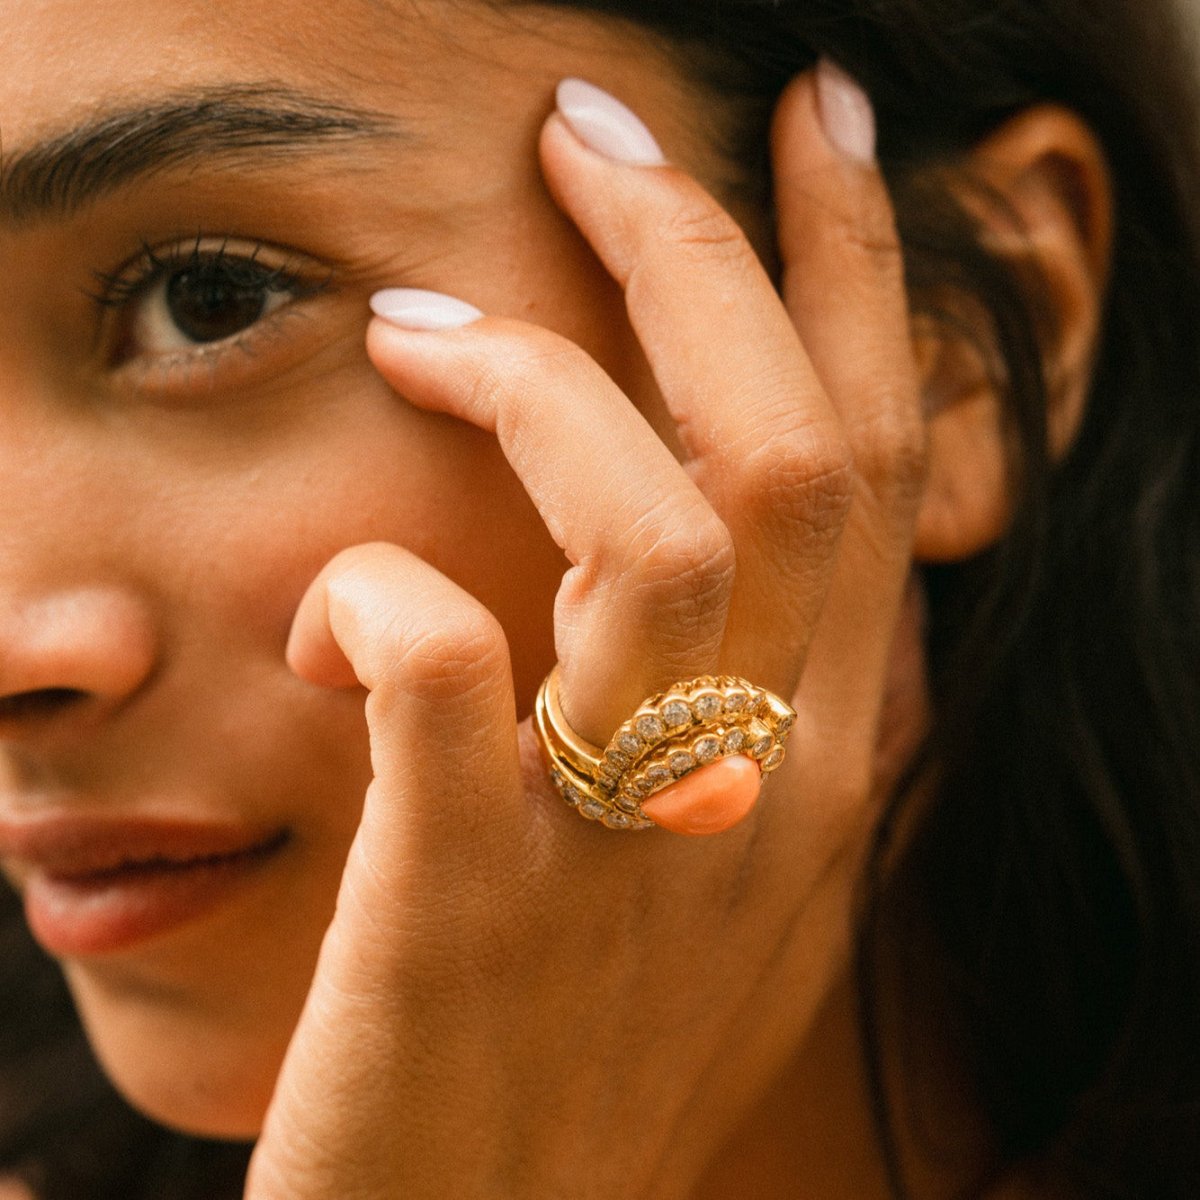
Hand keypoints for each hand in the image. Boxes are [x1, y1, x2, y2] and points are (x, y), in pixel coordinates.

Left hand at [245, 65, 924, 1199]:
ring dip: (535, 384)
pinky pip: (444, 677)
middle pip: (786, 448)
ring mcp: (632, 846)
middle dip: (700, 245)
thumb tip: (742, 542)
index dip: (854, 271)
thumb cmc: (610, 1039)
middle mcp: (772, 784)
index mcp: (841, 759)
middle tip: (591, 129)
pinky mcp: (468, 907)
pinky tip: (337, 599)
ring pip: (651, 529)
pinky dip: (381, 596)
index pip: (881, 462)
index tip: (813, 129)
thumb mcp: (748, 863)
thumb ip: (776, 702)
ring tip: (424, 329)